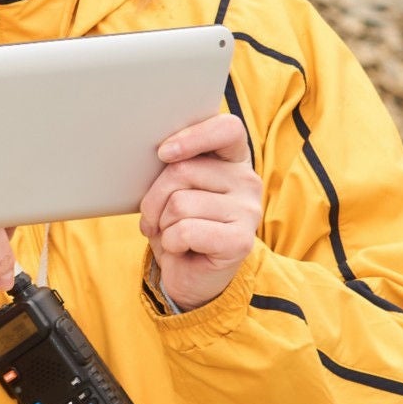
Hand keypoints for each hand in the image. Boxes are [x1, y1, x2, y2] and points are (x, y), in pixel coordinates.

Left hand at [138, 113, 262, 312]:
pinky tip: (180, 248)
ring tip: (171, 233)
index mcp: (233, 158)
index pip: (227, 128)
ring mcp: (248, 211)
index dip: (192, 137)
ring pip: (179, 203)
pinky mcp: (241, 241)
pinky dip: (171, 242)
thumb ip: (175, 165)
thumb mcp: (174, 188)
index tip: (164, 153)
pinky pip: (185, 231)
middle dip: (154, 196)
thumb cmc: (179, 223)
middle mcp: (247, 180)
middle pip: (182, 169)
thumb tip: (161, 154)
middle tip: (154, 216)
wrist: (191, 274)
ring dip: (162, 223)